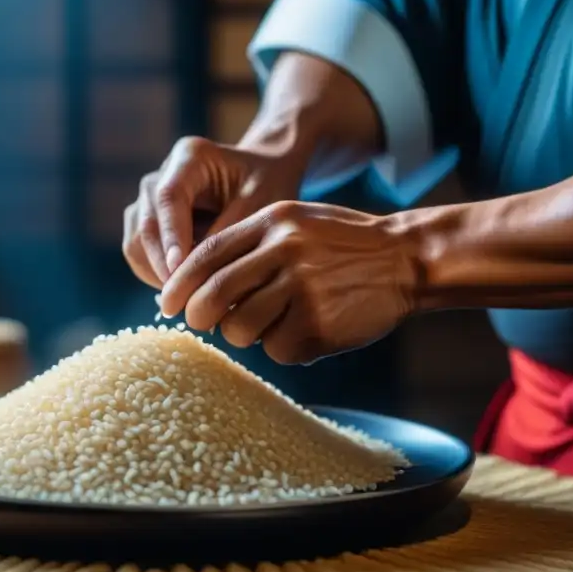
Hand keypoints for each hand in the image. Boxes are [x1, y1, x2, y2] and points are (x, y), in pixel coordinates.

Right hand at [122, 136, 304, 288]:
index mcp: (189, 157)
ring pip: (135, 242)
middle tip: (188, 300)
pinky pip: (139, 253)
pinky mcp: (146, 221)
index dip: (171, 236)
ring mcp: (148, 199)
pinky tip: (186, 287)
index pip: (168, 198)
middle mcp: (160, 176)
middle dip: (162, 265)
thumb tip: (197, 272)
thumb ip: (229, 231)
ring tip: (192, 295)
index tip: (179, 270)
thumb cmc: (267, 183)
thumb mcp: (261, 202)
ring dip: (156, 273)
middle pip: (145, 224)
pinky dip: (156, 274)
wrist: (262, 175)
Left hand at [157, 201, 418, 364]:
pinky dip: (283, 347)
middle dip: (200, 316)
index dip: (180, 283)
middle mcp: (284, 251)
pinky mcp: (318, 324)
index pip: (207, 255)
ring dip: (246, 334)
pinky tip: (306, 331)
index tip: (166, 304)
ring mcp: (302, 289)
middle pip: (213, 296)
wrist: (406, 259)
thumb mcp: (295, 221)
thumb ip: (249, 244)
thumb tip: (194, 287)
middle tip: (205, 323)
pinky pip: (276, 350)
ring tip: (271, 322)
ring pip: (240, 328)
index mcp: (272, 223)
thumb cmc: (341, 244)